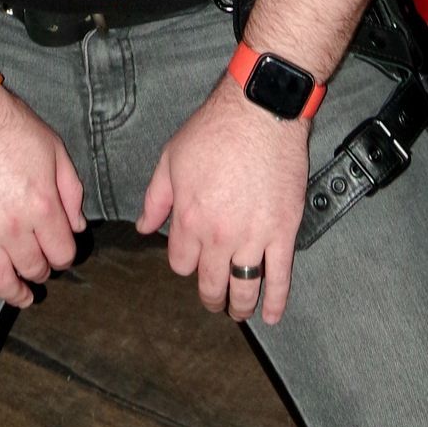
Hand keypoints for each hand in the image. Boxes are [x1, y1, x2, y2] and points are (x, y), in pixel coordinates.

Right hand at [0, 84, 84, 328]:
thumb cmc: (5, 122)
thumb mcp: (52, 146)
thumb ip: (70, 189)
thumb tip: (78, 226)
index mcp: (42, 205)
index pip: (62, 251)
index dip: (64, 255)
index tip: (60, 251)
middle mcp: (13, 227)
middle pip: (34, 268)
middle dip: (42, 270)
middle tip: (40, 266)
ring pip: (2, 280)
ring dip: (16, 293)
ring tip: (22, 295)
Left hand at [138, 74, 307, 327]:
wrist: (261, 111)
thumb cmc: (215, 129)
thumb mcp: (172, 157)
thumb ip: (156, 198)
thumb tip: (144, 227)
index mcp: (189, 219)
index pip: (181, 263)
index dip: (184, 263)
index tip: (191, 259)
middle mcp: (219, 236)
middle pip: (211, 283)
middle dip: (210, 295)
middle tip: (213, 299)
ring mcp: (253, 237)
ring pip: (244, 288)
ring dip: (239, 306)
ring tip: (238, 311)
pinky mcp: (282, 232)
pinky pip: (280, 277)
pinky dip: (276, 301)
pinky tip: (272, 314)